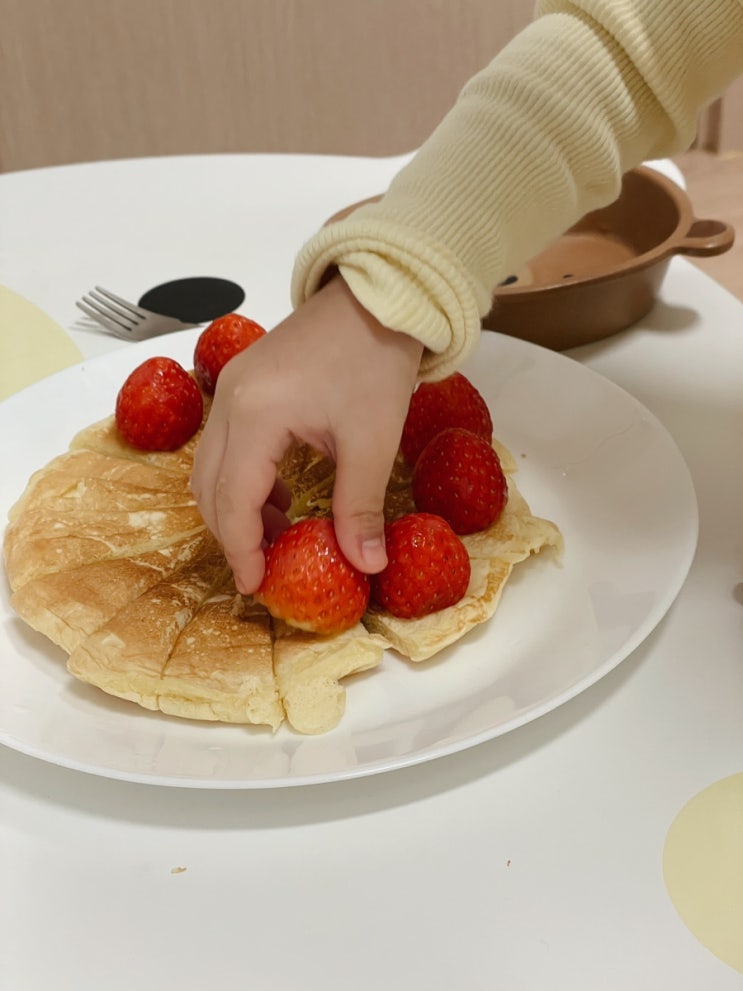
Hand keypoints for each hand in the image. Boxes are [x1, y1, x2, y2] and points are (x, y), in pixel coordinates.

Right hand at [191, 275, 423, 593]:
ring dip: (238, 507)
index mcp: (255, 415)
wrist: (379, 295)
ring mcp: (232, 389)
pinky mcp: (246, 384)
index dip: (242, 550)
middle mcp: (230, 402)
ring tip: (280, 537)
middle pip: (209, 486)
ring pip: (214, 466)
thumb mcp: (371, 440)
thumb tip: (367, 565)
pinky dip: (246, 479)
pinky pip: (230, 445)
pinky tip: (283, 497)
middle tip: (265, 569)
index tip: (256, 586)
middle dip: (233, 533)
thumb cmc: (375, 359)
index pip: (233, 501)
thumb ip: (360, 506)